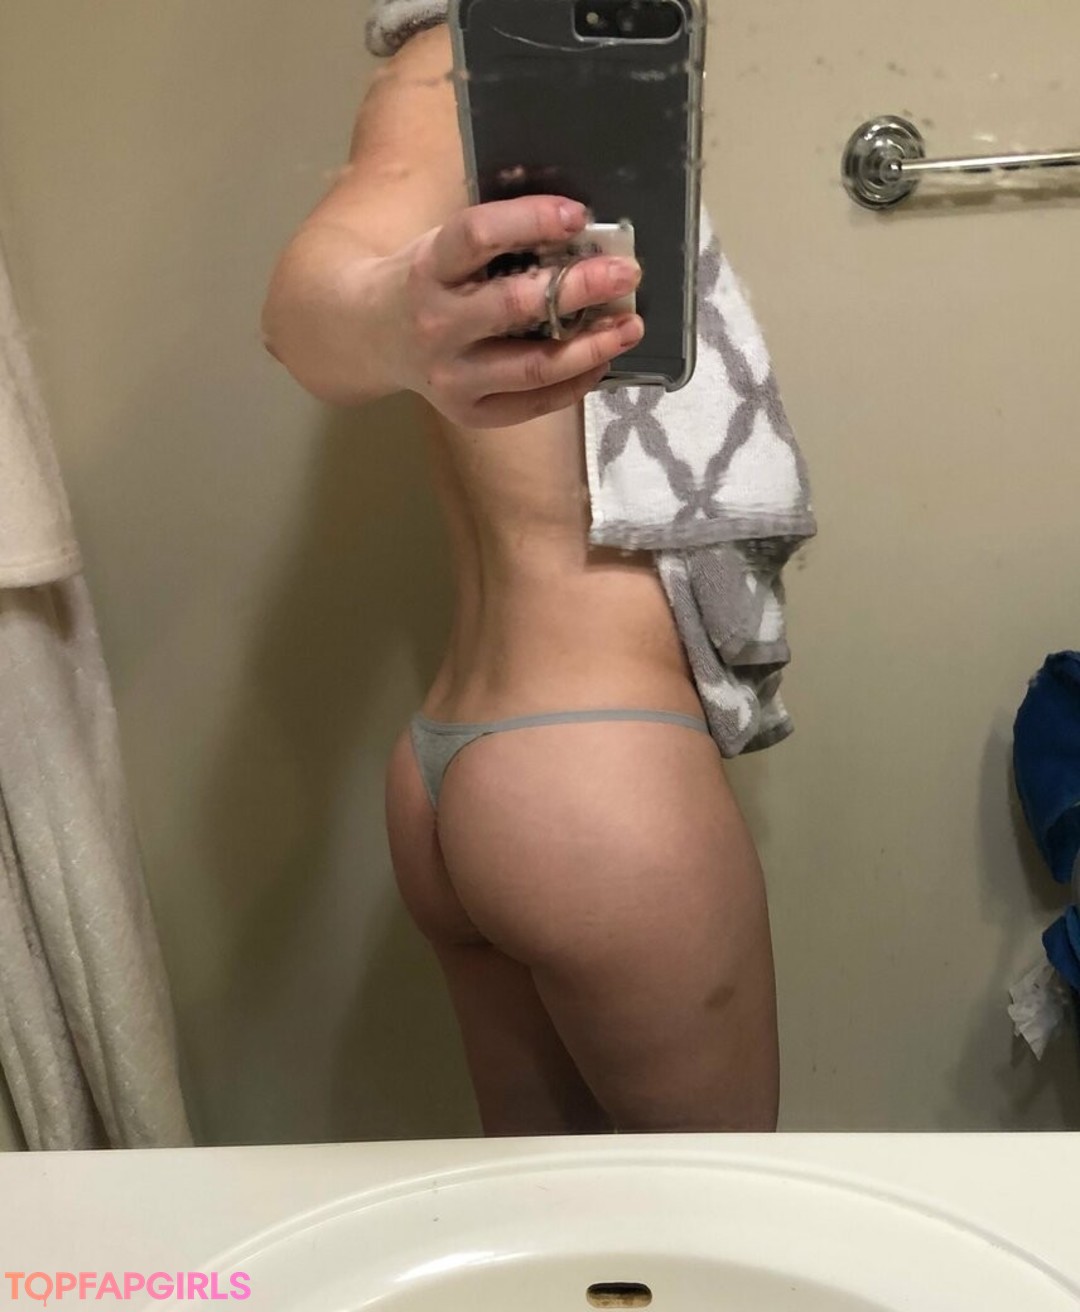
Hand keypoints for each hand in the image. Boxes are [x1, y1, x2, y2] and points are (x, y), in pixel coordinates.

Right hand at [389, 194, 643, 426]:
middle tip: (626, 273)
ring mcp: (452, 377)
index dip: (531, 220)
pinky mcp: (469, 413)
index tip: (578, 215)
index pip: (478, 235)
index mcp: (428, 268)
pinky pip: (534, 403)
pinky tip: (601, 360)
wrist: (368, 336)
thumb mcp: (440, 246)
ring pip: (534, 366)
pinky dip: (575, 382)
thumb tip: (579, 229)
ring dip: (591, 346)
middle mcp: (436, 325)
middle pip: (516, 306)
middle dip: (580, 287)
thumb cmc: (421, 280)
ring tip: (629, 327)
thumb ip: (495, 240)